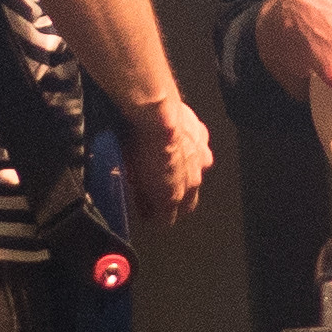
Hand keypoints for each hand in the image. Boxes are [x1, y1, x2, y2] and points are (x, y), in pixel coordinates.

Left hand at [118, 94, 213, 225]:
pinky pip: (199, 151)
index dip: (155, 218)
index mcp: (172, 194)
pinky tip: (177, 144)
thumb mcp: (129, 176)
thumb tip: (136, 199)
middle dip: (175, 204)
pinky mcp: (202, 137)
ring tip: (168, 168)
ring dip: (185, 177)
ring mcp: (200, 159)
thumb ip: (137, 193)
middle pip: (188, 203)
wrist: (156, 112)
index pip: (168, 219)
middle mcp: (192, 180)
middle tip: (158, 196)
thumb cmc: (140, 143)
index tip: (146, 213)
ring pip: (197, 177)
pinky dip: (191, 152)